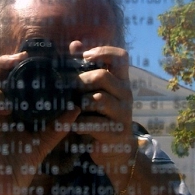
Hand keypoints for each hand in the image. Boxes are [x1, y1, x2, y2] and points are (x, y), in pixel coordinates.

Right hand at [0, 51, 79, 194]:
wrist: (5, 188)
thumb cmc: (21, 163)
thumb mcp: (43, 140)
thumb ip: (58, 124)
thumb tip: (77, 107)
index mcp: (6, 105)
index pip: (4, 76)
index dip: (10, 61)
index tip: (28, 54)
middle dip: (0, 63)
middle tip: (18, 62)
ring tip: (7, 106)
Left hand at [69, 41, 136, 168]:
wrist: (114, 150)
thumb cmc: (100, 115)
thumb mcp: (95, 91)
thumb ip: (85, 69)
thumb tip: (75, 44)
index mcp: (121, 81)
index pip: (121, 57)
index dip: (103, 52)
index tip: (85, 57)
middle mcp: (125, 95)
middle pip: (103, 76)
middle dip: (81, 81)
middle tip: (68, 89)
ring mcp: (123, 114)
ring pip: (98, 100)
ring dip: (79, 103)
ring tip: (70, 108)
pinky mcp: (115, 133)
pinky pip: (93, 124)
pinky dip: (79, 123)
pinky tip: (73, 125)